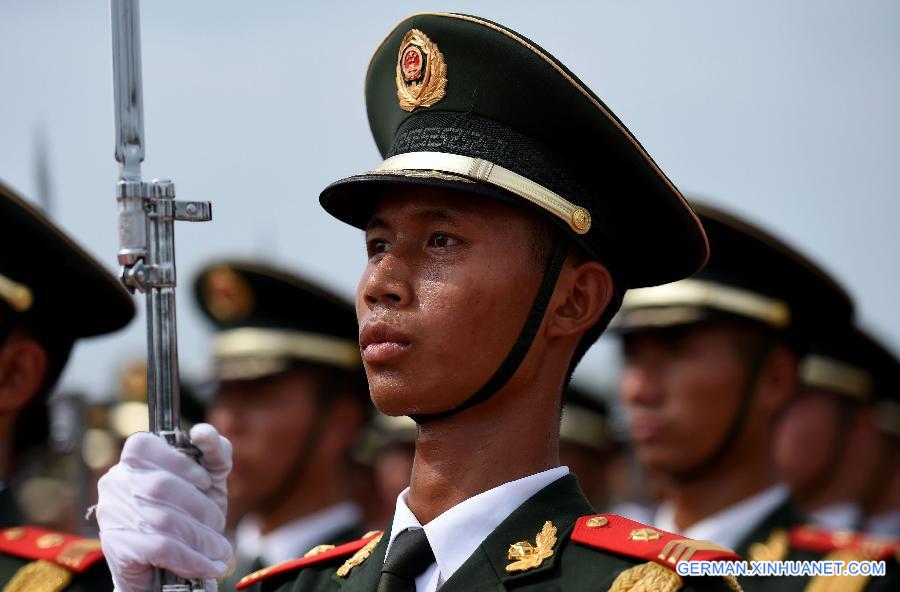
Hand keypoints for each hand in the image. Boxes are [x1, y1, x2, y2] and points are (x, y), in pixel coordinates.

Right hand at [97, 423, 232, 591]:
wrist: (168, 567)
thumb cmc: (190, 514)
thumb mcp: (209, 480)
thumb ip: (213, 452)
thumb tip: (202, 432)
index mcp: (136, 459)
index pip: (143, 445)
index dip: (178, 461)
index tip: (206, 480)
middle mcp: (117, 482)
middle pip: (160, 486)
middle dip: (200, 507)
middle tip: (219, 523)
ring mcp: (112, 513)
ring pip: (163, 520)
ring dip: (201, 538)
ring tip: (220, 551)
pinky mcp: (116, 545)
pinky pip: (160, 547)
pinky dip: (191, 558)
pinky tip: (208, 565)